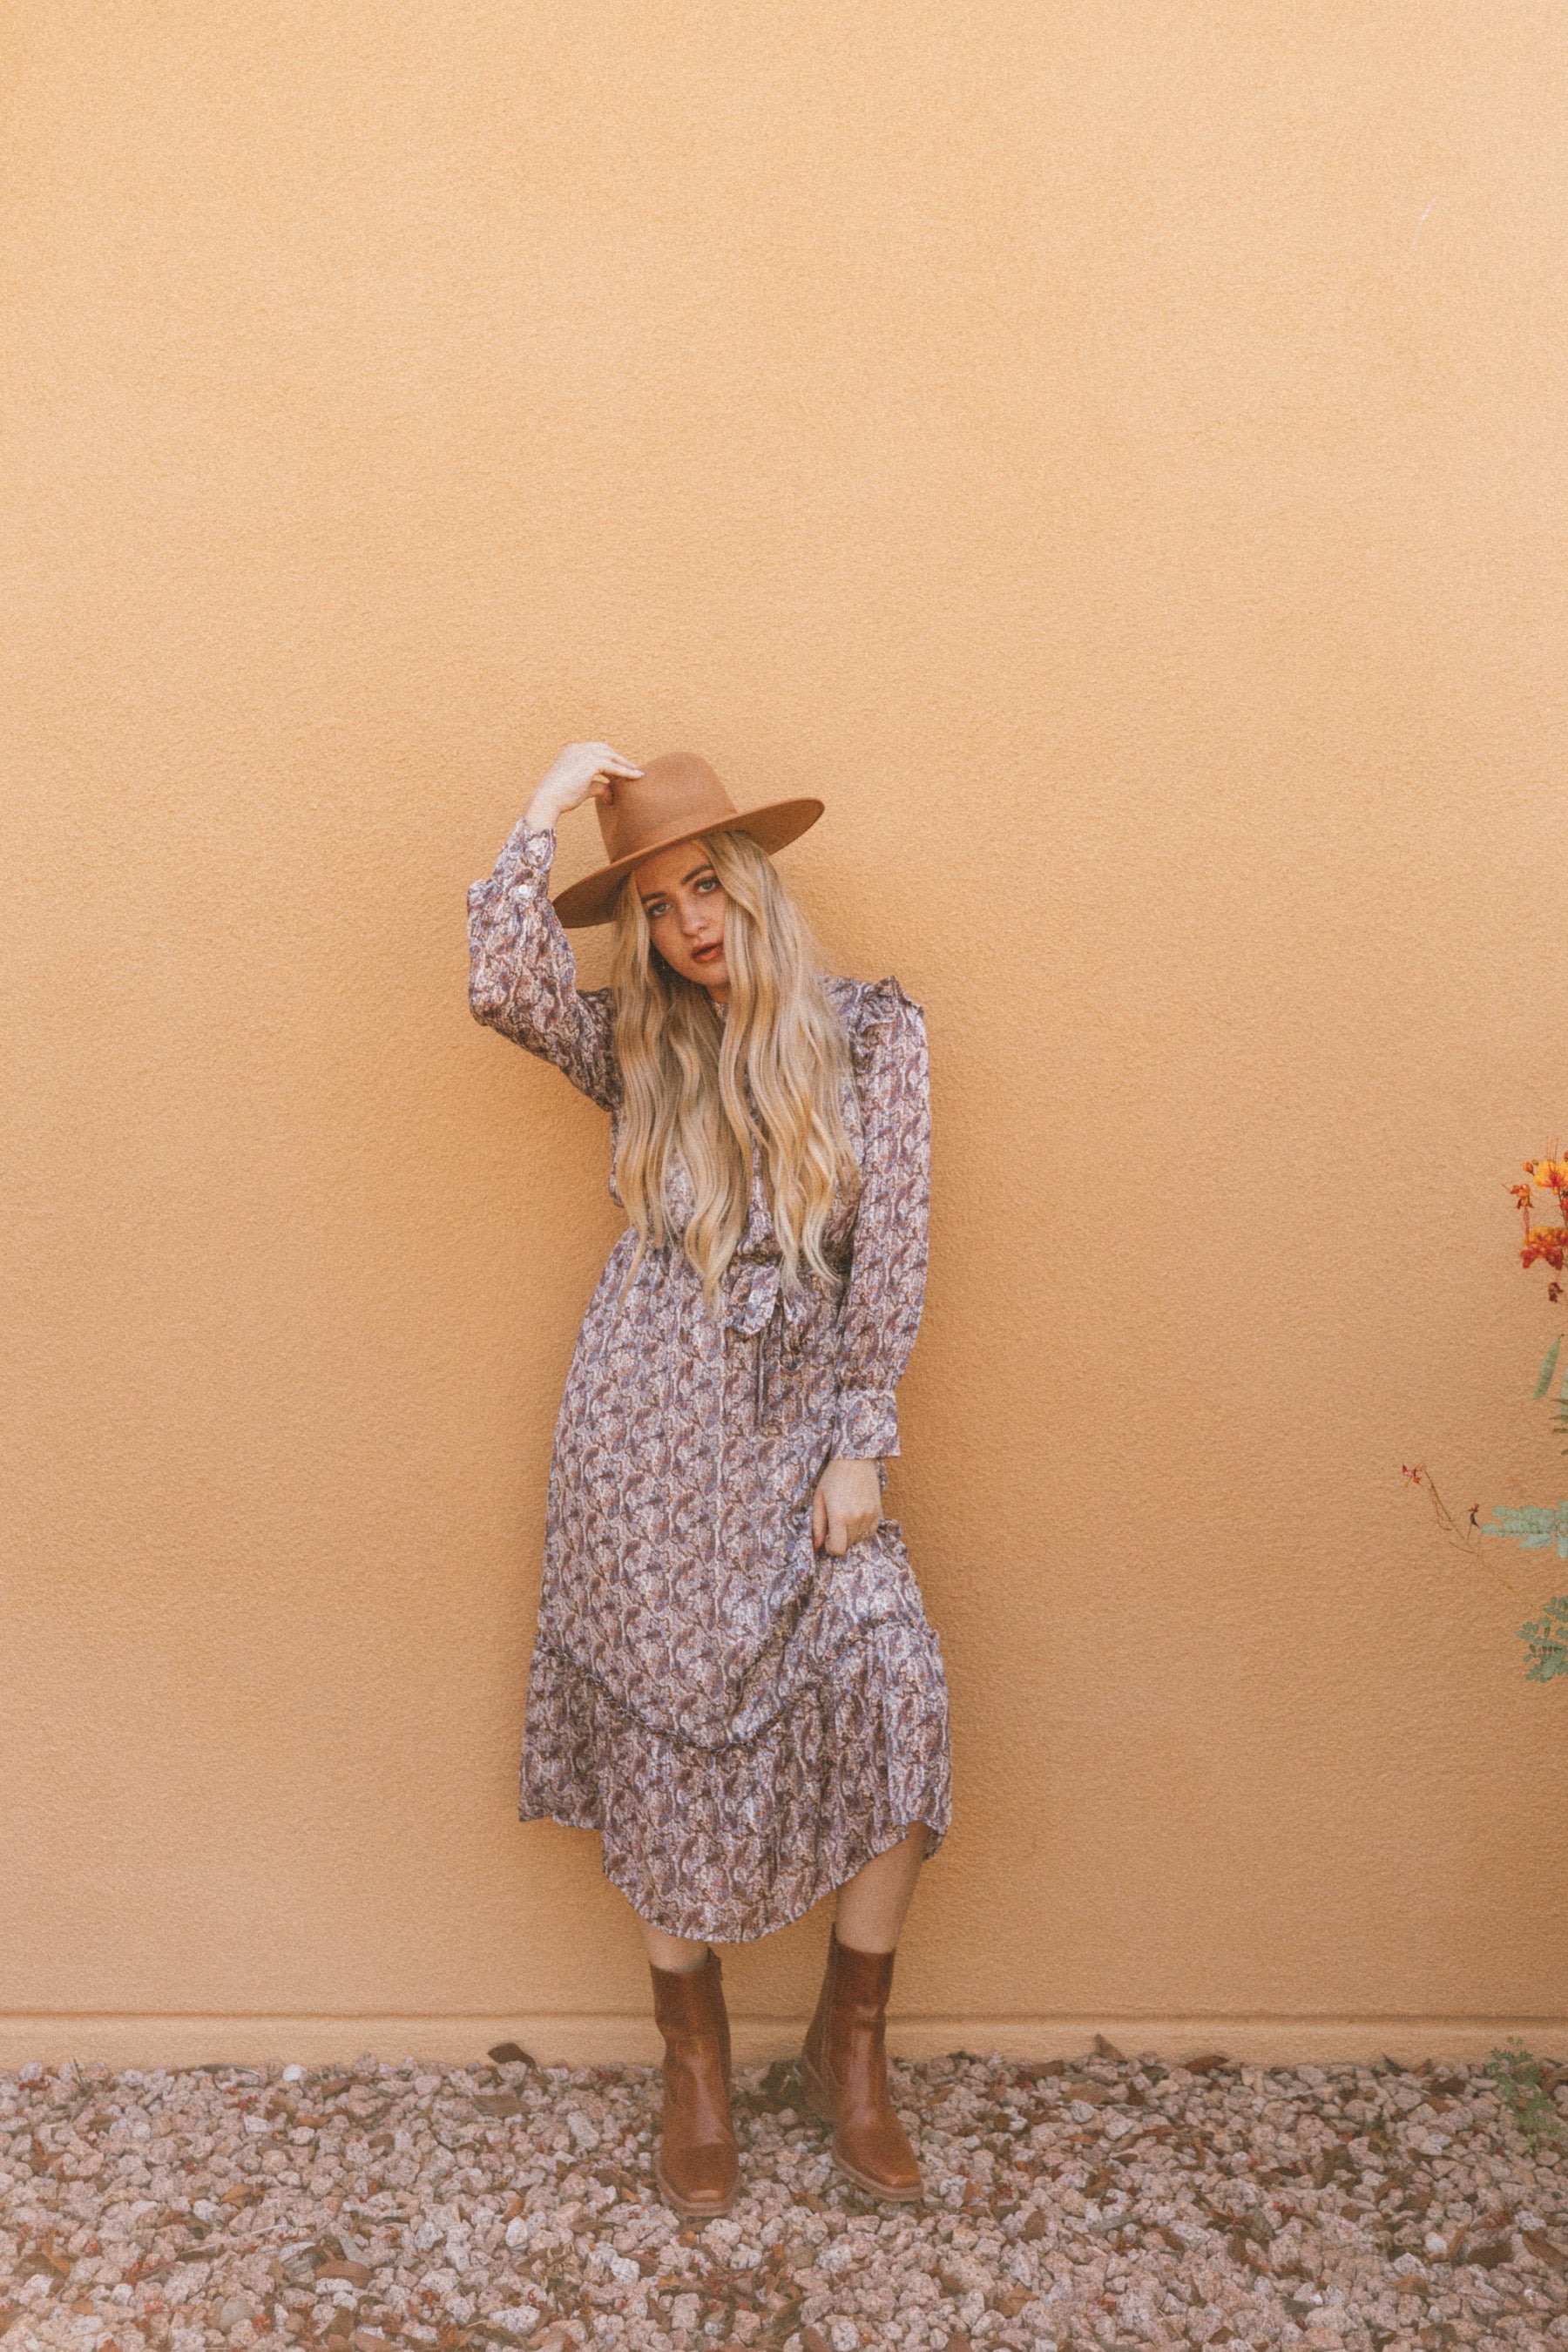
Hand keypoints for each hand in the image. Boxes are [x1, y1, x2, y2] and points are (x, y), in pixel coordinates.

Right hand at [525, 742, 641, 832]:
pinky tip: (636, 777)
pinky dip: (625, 772)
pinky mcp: (590, 762)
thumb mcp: (582, 789)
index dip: (610, 759)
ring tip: (638, 774)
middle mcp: (578, 748)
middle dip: (620, 759)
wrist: (547, 800)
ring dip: (625, 765)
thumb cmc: (561, 798)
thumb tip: (611, 794)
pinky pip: (613, 767)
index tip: (622, 768)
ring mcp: (584, 753)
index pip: (597, 751)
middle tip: (634, 769)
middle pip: (606, 750)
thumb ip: (598, 787)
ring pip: (611, 757)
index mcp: (572, 751)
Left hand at [811, 1457, 882, 1556]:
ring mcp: (869, 1515)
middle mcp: (856, 1518)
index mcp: (839, 1516)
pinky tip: (855, 1518)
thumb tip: (817, 1547)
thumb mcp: (819, 1499)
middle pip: (848, 1545)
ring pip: (859, 1539)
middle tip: (834, 1524)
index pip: (838, 1549)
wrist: (855, 1459)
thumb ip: (817, 1525)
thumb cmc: (832, 1477)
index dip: (830, 1548)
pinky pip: (870, 1532)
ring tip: (844, 1518)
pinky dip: (862, 1530)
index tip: (827, 1537)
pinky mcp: (877, 1511)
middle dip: (839, 1540)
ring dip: (850, 1535)